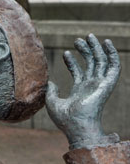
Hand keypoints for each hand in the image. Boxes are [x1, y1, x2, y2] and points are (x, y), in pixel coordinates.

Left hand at [46, 34, 120, 149]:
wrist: (76, 127)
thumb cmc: (65, 120)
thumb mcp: (52, 103)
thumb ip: (50, 92)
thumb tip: (49, 82)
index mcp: (80, 91)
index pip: (78, 72)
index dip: (72, 61)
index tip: (65, 53)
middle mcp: (91, 86)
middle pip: (91, 64)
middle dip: (85, 50)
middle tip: (77, 39)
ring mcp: (99, 85)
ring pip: (101, 62)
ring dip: (95, 48)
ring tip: (88, 36)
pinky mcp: (106, 84)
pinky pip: (113, 67)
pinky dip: (112, 54)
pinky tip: (106, 43)